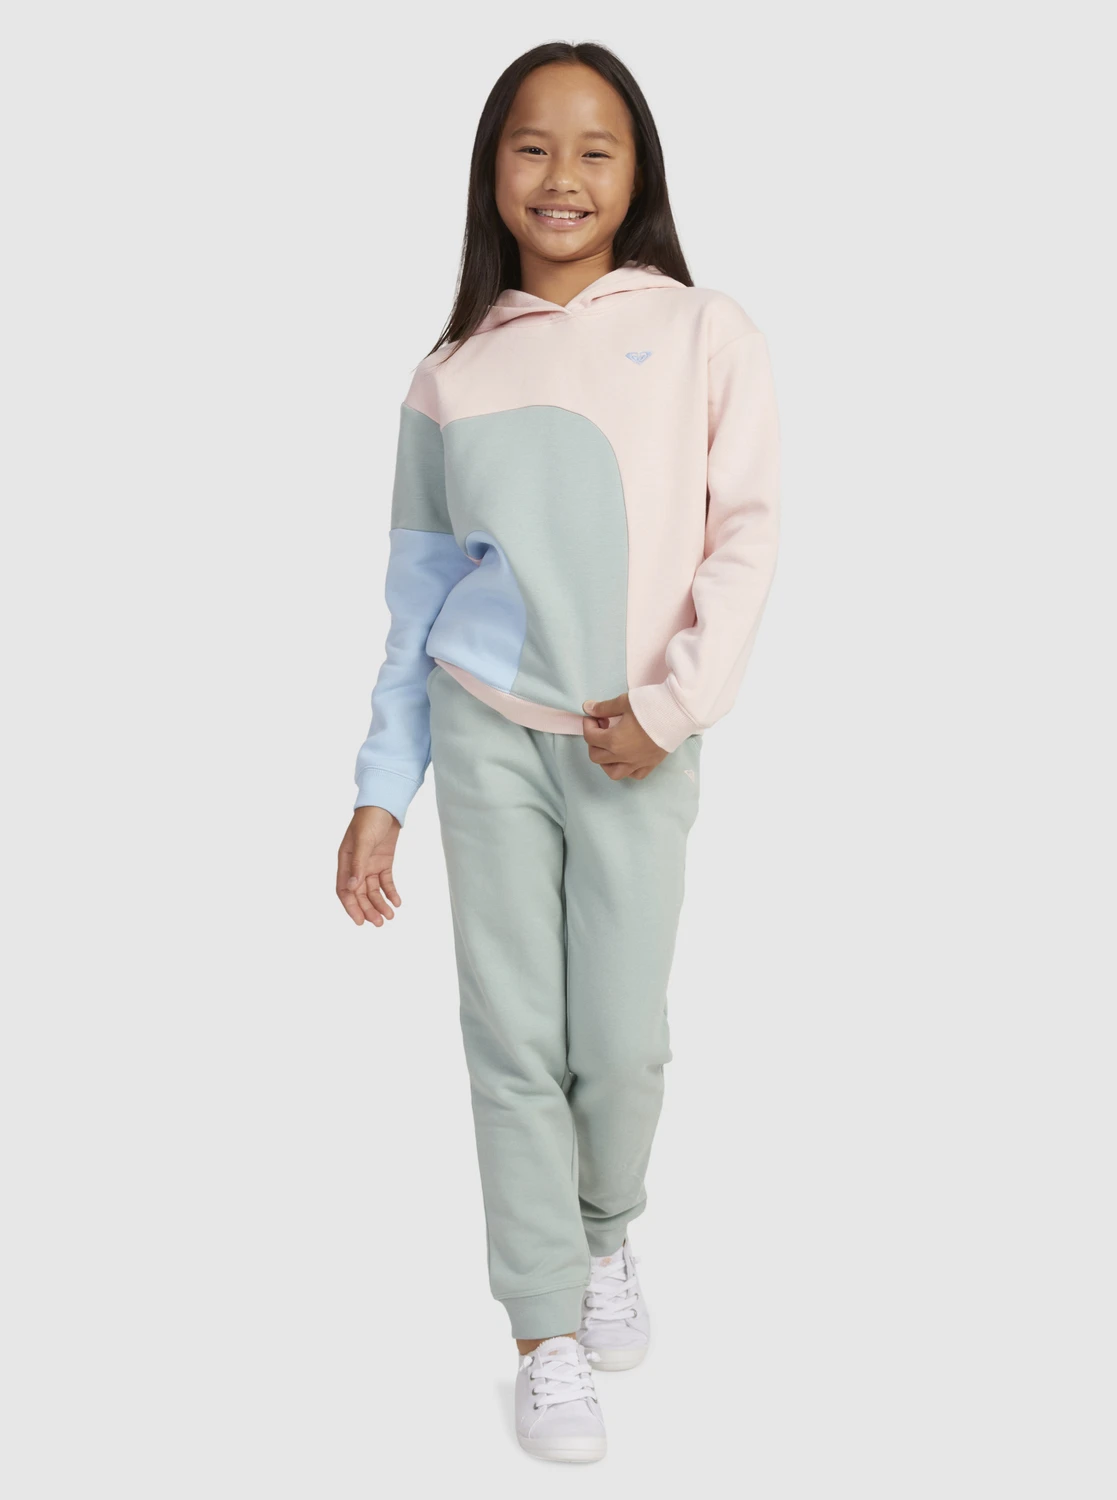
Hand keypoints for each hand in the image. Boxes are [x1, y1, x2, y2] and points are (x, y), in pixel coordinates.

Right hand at [336, 806, 401, 926]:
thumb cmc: (369, 819)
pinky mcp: (383, 862)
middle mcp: (356, 865)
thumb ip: (358, 864)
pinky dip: (390, 892)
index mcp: (345, 861)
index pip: (344, 890)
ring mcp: (369, 864)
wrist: (385, 805)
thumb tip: (352, 887)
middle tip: (379, 923)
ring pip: (373, 890)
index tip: (360, 921)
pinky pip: (385, 881)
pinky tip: (397, 902)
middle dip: (368, 909)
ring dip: (380, 904)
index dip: (351, 906)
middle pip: (360, 894)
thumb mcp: (363, 841)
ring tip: (389, 916)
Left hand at [580, 693, 667, 780]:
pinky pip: (634, 775)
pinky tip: (627, 756)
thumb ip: (604, 708)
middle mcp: (623, 756)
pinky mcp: (651, 764)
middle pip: (596, 757)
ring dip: (606, 761)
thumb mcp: (624, 702)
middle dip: (594, 742)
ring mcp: (638, 762)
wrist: (679, 712)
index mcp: (614, 741)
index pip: (590, 737)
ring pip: (613, 772)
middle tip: (602, 727)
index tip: (594, 715)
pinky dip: (627, 769)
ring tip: (610, 747)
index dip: (588, 724)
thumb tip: (587, 708)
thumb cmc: (651, 705)